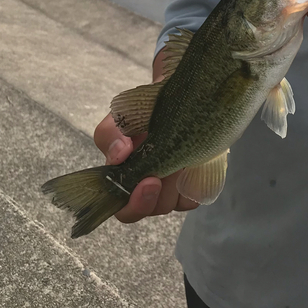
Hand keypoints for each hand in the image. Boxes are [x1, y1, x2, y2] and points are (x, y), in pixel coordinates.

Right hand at [94, 87, 198, 223]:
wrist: (181, 98)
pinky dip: (195, 180)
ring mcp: (173, 186)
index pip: (124, 209)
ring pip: (173, 202)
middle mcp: (148, 187)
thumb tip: (119, 153)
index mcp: (125, 177)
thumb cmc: (146, 110)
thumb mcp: (123, 116)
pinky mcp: (195, 182)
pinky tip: (193, 160)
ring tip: (177, 150)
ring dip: (173, 180)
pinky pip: (196, 194)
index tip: (147, 182)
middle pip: (151, 209)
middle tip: (158, 177)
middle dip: (153, 197)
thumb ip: (111, 133)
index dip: (133, 204)